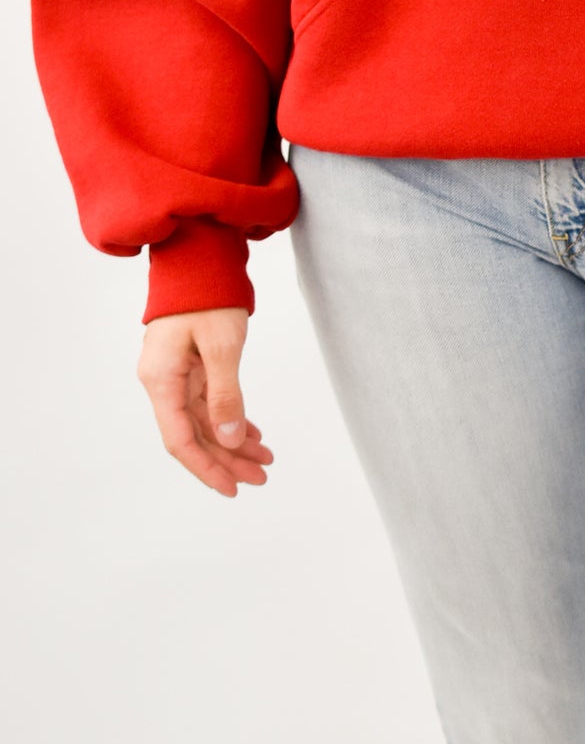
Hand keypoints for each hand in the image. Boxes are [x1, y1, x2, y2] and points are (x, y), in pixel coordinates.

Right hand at [137, 308, 272, 497]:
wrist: (199, 254)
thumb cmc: (207, 294)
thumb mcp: (221, 345)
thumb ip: (225, 394)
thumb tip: (228, 439)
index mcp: (161, 379)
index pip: (181, 439)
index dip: (206, 468)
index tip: (232, 489)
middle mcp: (162, 380)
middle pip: (194, 434)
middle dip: (227, 459)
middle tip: (261, 477)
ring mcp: (175, 373)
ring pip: (204, 420)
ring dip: (233, 441)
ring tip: (265, 458)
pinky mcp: (189, 364)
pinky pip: (208, 401)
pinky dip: (230, 418)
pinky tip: (252, 432)